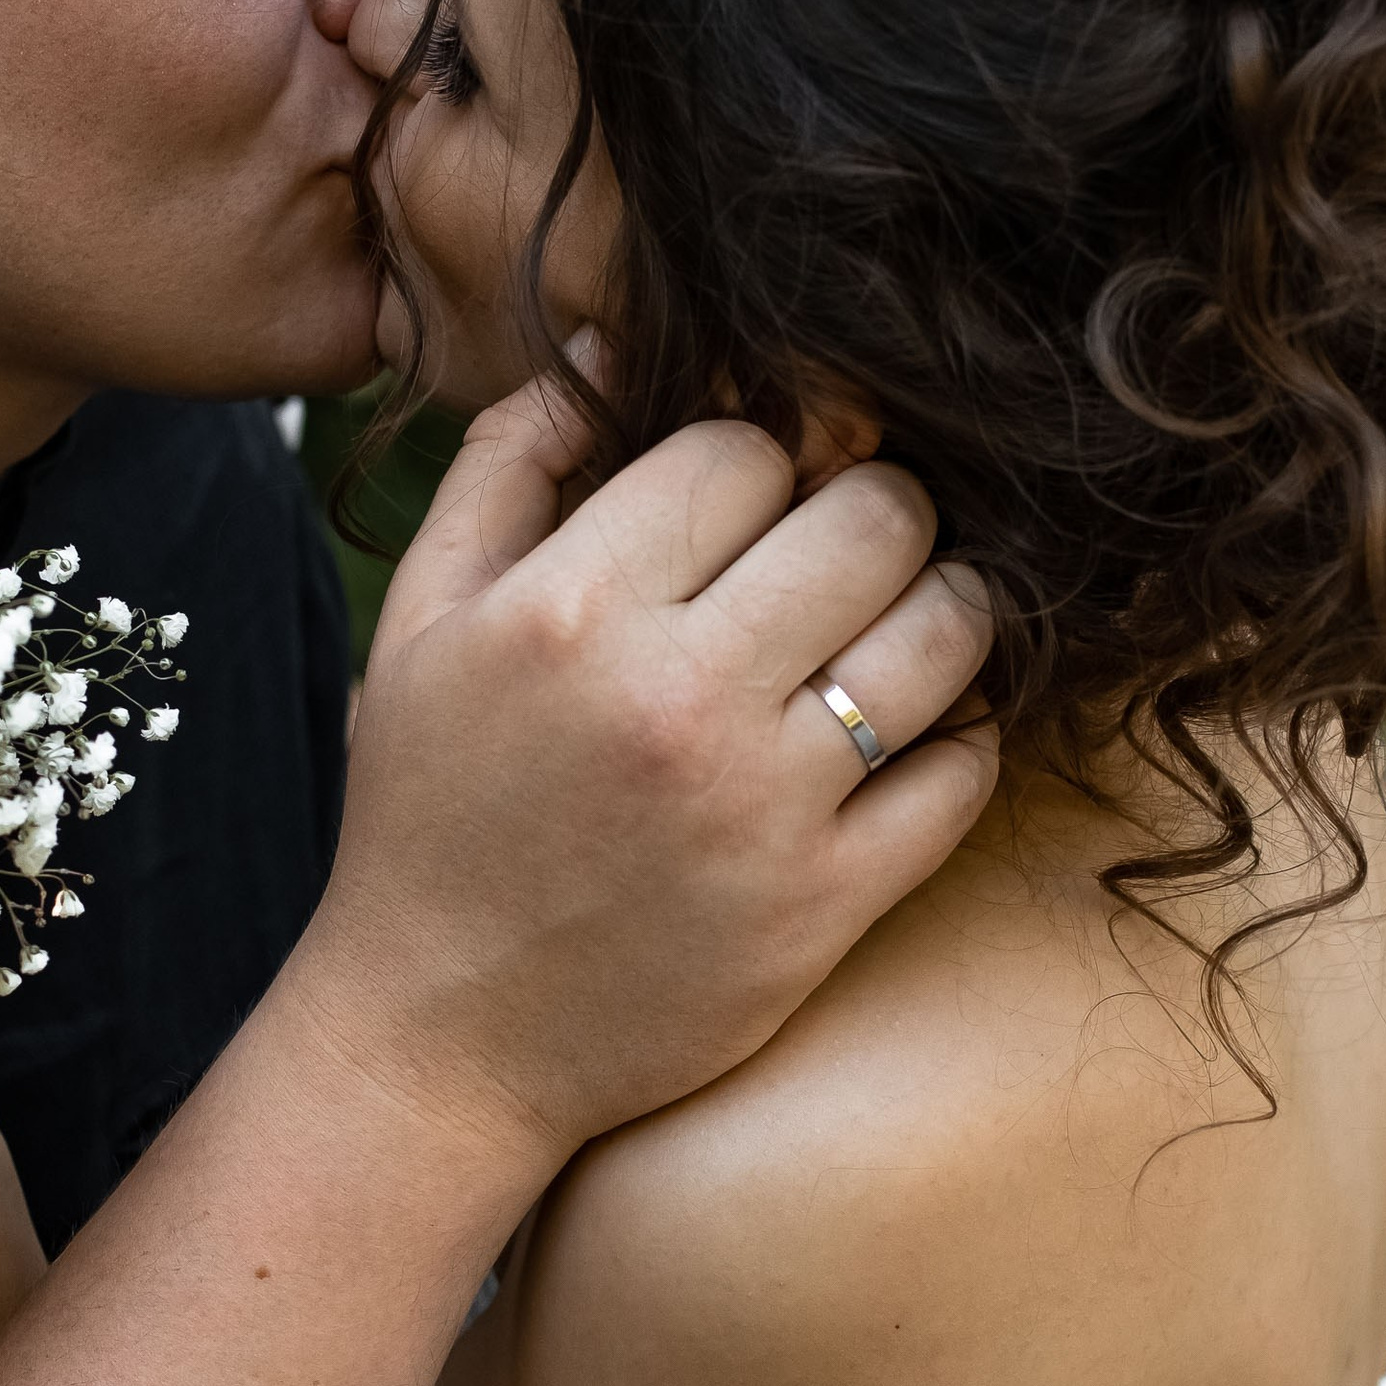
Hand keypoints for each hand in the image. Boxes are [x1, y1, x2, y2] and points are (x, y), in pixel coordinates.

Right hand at [292, 377, 997, 1165]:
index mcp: (571, 609)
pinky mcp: (824, 905)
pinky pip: (964, 774)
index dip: (759, 454)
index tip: (752, 497)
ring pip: (946, 632)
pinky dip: (959, 738)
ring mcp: (763, 806)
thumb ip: (509, 466)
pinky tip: (909, 734)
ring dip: (945, 605)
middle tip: (850, 541)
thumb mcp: (420, 622)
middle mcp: (675, 697)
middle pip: (873, 517)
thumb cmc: (430, 814)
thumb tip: (617, 347)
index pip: (746, 448)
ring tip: (902, 618)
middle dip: (874, 507)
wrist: (439, 1037)